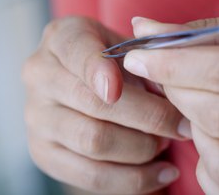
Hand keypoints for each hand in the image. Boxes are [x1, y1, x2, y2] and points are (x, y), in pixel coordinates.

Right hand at [22, 17, 188, 194]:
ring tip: (167, 144)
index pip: (77, 51)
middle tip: (181, 126)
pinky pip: (91, 176)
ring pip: (94, 142)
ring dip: (142, 148)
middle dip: (149, 118)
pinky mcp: (44, 153)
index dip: (99, 70)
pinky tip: (161, 173)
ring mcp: (37, 118)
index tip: (120, 88)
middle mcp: (40, 77)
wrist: (82, 81)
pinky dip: (133, 179)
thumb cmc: (112, 61)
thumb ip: (148, 62)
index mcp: (61, 39)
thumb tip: (173, 93)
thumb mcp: (129, 48)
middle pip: (94, 104)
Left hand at [124, 9, 218, 193]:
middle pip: (215, 116)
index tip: (138, 56)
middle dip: (175, 92)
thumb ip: (217, 31)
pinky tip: (216, 139)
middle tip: (164, 74)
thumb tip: (150, 27)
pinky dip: (209, 164)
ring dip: (192, 128)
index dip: (171, 64)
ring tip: (199, 105)